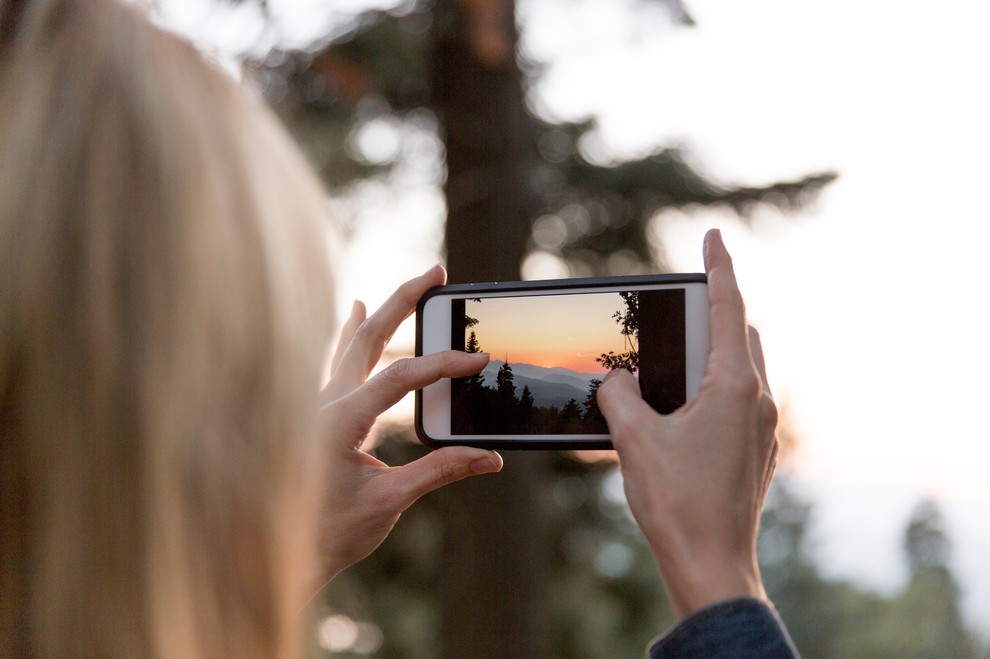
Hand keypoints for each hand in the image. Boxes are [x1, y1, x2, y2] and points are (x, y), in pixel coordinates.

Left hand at [316, 265, 501, 584]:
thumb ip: (438, 472)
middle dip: (404, 301)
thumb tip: (489, 459)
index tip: (478, 362)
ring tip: (409, 286)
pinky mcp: (321, 415)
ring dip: (382, 313)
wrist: (269, 551)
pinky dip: (354, 334)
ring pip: (351, 344)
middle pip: (368, 336)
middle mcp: (322, 403)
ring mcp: (318, 406)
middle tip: (437, 273)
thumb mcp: (388, 503)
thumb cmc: (325, 532)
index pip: (399, 378)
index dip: (442, 365)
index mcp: (337, 420)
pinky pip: (340, 361)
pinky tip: (356, 314)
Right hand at [596, 229, 778, 618]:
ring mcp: (761, 429)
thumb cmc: (677, 502)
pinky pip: (738, 400)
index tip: (714, 236)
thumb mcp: (634, 438)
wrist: (711, 564)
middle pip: (741, 336)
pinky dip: (714, 386)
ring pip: (742, 369)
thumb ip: (619, 395)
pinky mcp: (755, 451)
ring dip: (714, 353)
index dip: (719, 268)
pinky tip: (680, 405)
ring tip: (674, 357)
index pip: (729, 309)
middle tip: (682, 303)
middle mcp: (758, 401)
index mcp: (734, 387)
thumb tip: (615, 381)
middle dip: (715, 312)